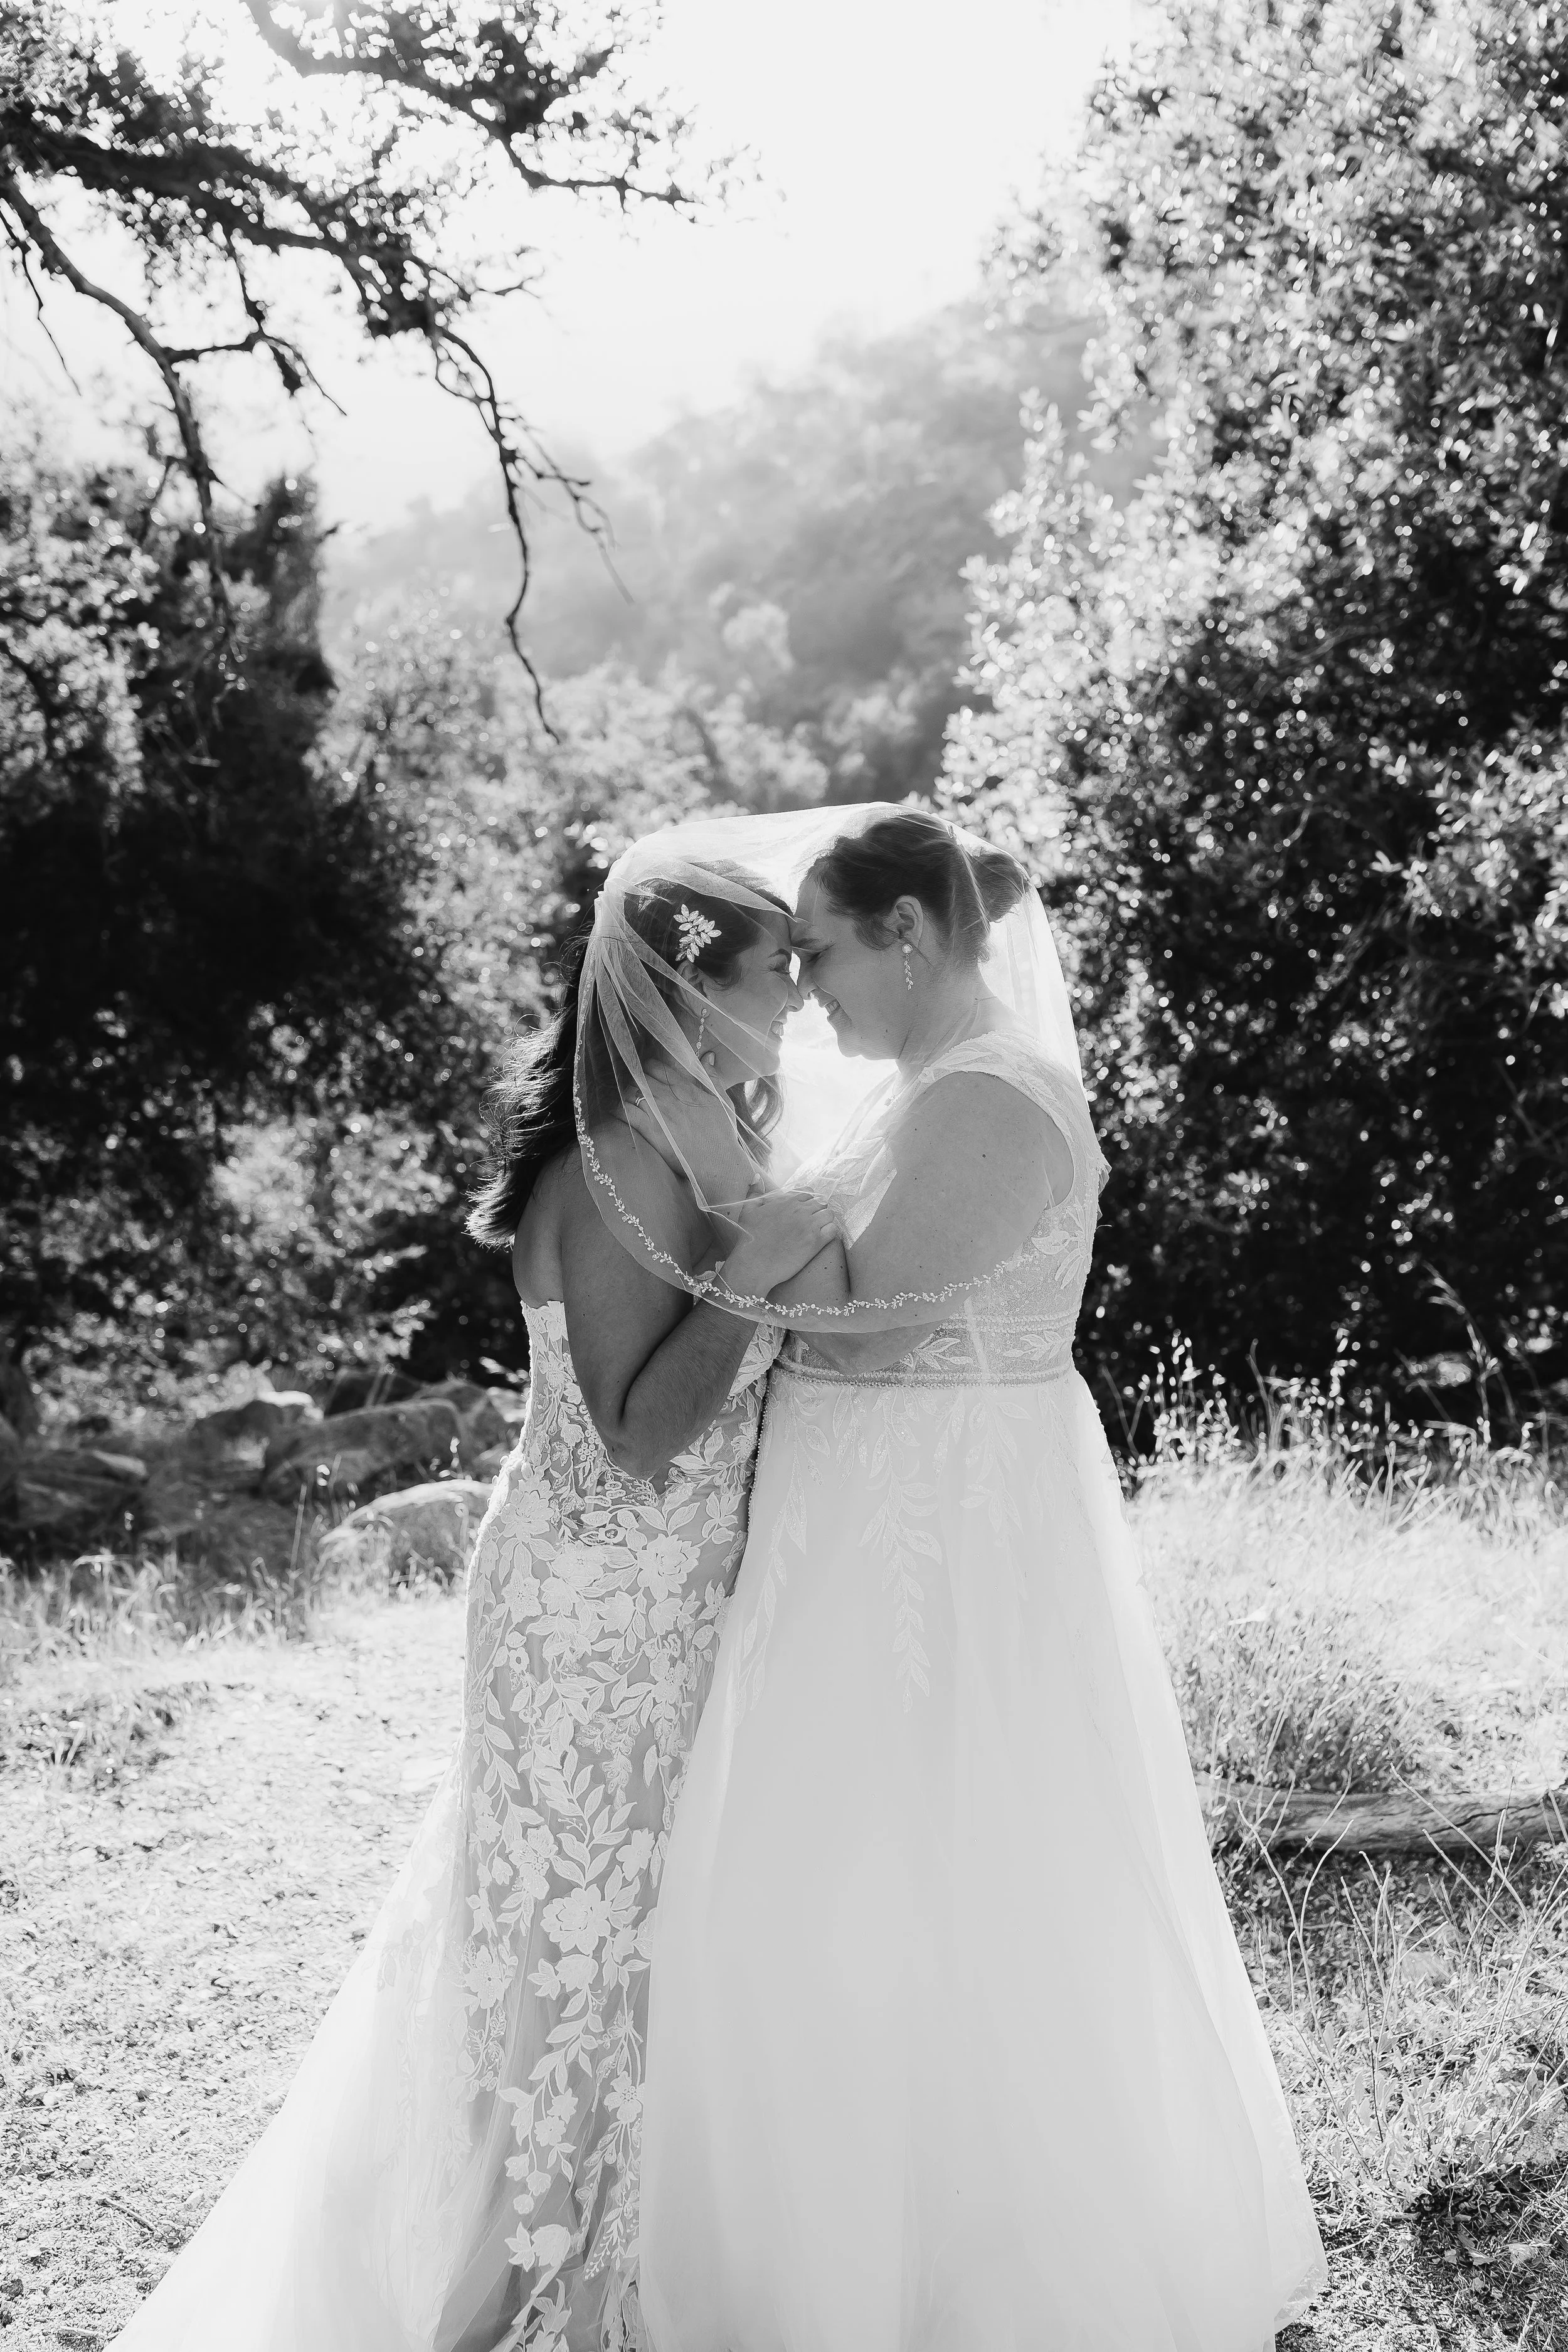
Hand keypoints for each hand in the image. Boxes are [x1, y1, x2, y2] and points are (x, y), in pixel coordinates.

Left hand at [628, 1070, 754, 1207]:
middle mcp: (668, 1096)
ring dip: (625, 1094)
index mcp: (685, 1087)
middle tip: (635, 1089)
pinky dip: (617, 1108)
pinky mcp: (649, 1130)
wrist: (718, 1162)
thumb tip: (707, 1056)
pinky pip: (624, 1112)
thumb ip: (712, 1077)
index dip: (648, 1068)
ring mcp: (657, 1113)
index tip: (647, 1075)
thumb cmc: (722, 1134)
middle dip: (634, 1081)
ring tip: (627, 1101)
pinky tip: (616, 1110)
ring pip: (629, 1091)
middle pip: (639, 1077)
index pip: (655, 1066)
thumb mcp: (723, 1101)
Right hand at [721, 1188, 842, 1298]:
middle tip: (812, 1222)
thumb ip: (755, 1192)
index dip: (808, 1200)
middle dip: (817, 1210)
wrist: (753, 1265)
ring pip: (829, 1214)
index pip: (808, 1192)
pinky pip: (833, 1230)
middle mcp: (800, 1210)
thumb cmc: (749, 1239)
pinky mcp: (815, 1242)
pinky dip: (830, 1232)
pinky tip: (822, 1238)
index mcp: (786, 1201)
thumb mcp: (748, 1210)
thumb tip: (757, 1176)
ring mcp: (809, 1225)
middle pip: (821, 1202)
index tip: (804, 1209)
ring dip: (825, 1220)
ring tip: (818, 1229)